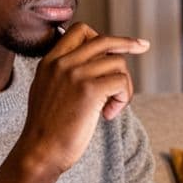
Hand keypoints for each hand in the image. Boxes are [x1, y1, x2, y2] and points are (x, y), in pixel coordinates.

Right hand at [16, 23, 148, 174]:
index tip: (117, 43)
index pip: (80, 30)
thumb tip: (94, 63)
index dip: (102, 35)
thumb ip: (64, 73)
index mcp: (50, 61)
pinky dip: (122, 99)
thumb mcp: (47, 90)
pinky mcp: (90, 90)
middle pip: (104, 40)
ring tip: (111, 107)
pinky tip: (109, 114)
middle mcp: (62, 63)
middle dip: (127, 43)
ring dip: (123, 86)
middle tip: (143, 47)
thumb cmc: (47, 129)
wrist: (40, 152)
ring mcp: (76, 74)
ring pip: (118, 63)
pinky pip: (121, 82)